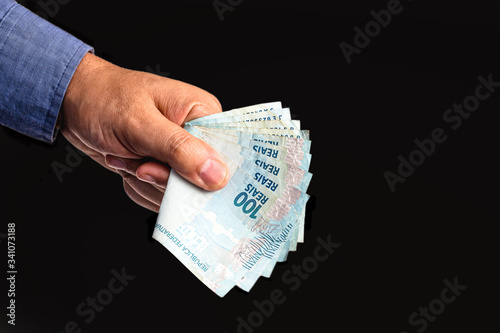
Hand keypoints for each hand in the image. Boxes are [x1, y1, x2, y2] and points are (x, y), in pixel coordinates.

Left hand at [59, 53, 228, 211]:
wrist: (73, 103)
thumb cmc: (103, 99)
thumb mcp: (140, 123)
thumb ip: (179, 150)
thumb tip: (218, 176)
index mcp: (203, 114)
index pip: (224, 156)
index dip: (202, 175)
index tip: (171, 172)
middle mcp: (197, 136)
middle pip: (201, 182)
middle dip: (163, 181)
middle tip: (140, 164)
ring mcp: (180, 155)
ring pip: (178, 194)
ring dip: (145, 184)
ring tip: (127, 158)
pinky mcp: (164, 169)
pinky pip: (161, 196)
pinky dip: (139, 188)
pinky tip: (126, 165)